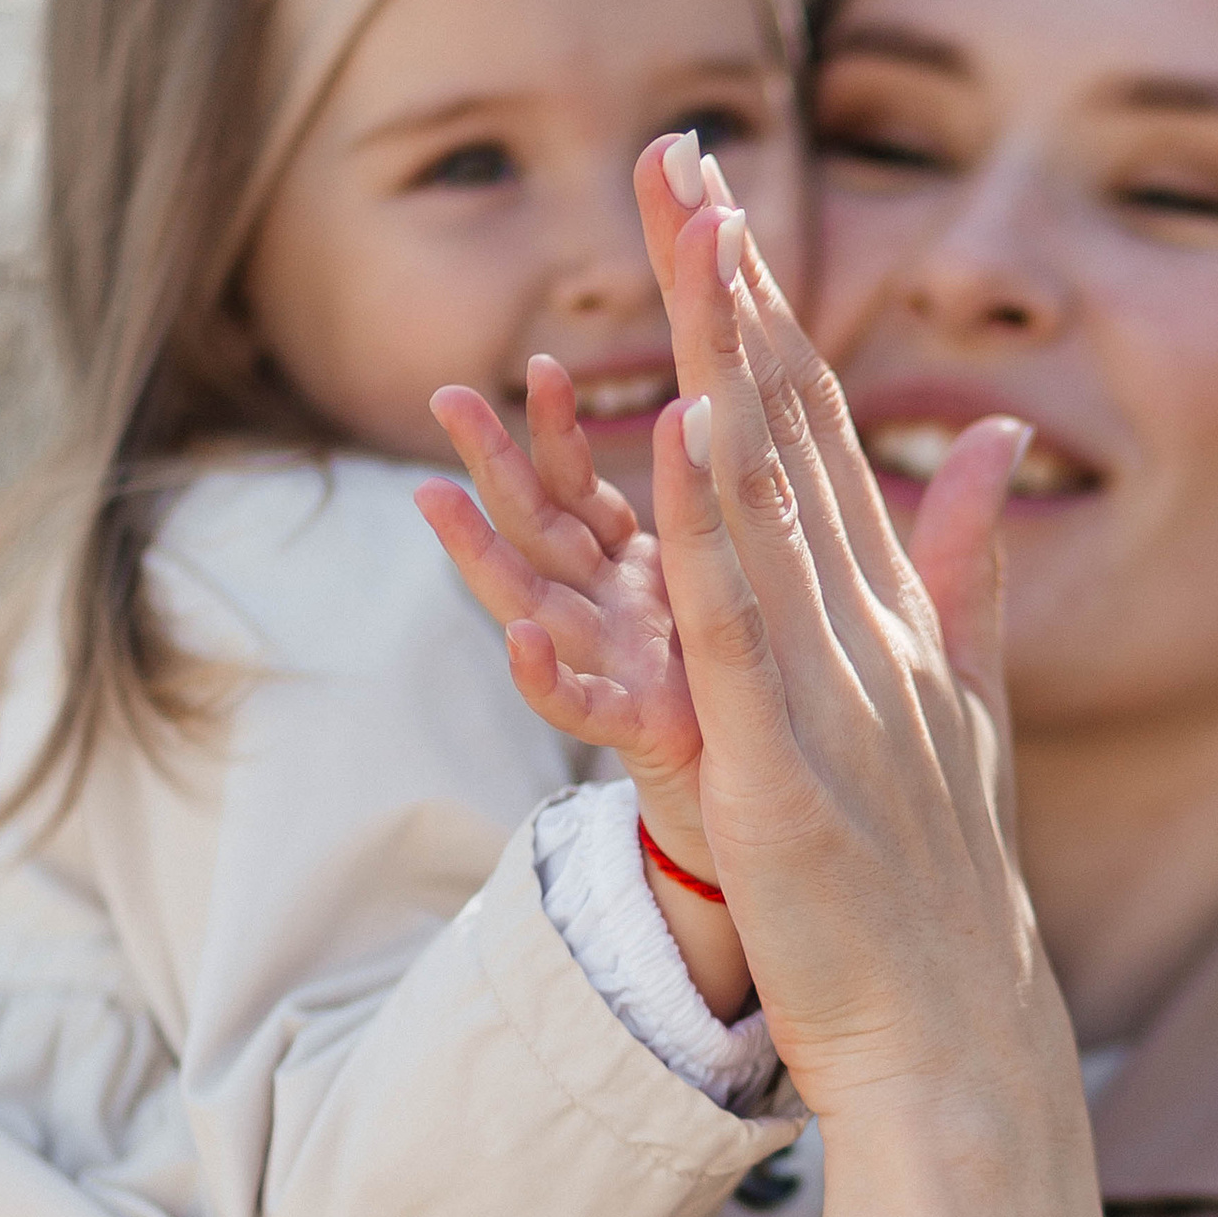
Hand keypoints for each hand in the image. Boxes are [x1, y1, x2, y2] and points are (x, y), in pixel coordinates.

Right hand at [418, 359, 753, 1027]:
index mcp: (656, 568)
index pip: (590, 480)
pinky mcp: (641, 739)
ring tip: (430, 495)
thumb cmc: (773, 707)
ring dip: (480, 553)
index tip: (513, 379)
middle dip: (495, 462)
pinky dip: (548, 679)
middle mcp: (621, 614)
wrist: (787, 837)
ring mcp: (620, 673)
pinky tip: (520, 643)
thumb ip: (750, 515)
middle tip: (444, 399)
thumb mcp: (768, 594)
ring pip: (537, 601)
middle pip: (544, 524)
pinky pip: (583, 710)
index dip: (562, 419)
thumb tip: (745, 432)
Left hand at [639, 194, 1127, 1216]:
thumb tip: (983, 438)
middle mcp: (868, 623)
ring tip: (683, 245)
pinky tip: (683, 436)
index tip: (719, 194)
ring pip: (765, 497)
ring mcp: (832, 686)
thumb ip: (966, 565)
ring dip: (720, 363)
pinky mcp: (786, 766)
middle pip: (790, 425)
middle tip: (679, 155)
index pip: (819, 425)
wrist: (956, 1028)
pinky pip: (739, 629)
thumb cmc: (936, 880)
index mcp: (891, 606)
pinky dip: (713, 532)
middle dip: (734, 286)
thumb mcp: (957, 700)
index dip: (766, 303)